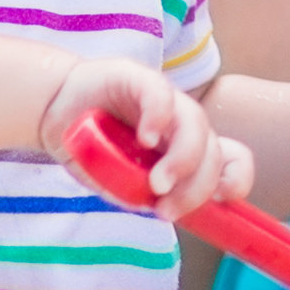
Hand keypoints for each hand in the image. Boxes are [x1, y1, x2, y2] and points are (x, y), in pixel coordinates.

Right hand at [42, 60, 251, 219]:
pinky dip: (158, 118)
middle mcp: (182, 124)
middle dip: (196, 187)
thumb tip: (149, 206)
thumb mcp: (113, 178)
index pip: (232, 158)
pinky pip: (161, 95)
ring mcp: (164, 100)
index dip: (237, 177)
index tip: (222, 200)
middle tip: (166, 210)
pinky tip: (144, 139)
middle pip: (213, 151)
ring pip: (195, 124)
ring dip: (182, 161)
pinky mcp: (138, 78)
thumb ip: (131, 191)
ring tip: (157, 184)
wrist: (52, 110)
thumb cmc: (91, 147)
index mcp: (185, 149)